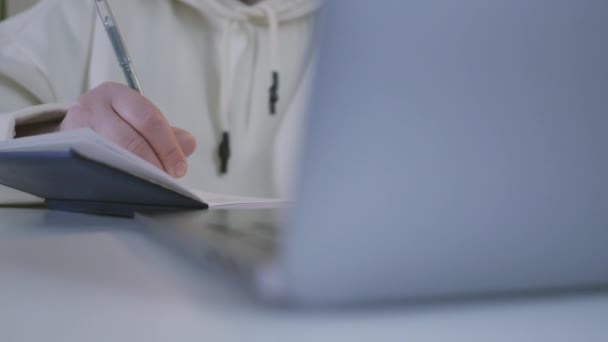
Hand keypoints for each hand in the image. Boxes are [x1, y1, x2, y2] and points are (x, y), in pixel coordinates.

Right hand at [60, 82, 195, 177]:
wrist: (71, 133)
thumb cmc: (114, 126)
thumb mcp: (139, 121)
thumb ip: (167, 133)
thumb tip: (188, 144)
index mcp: (118, 94)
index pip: (149, 119)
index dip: (168, 146)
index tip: (179, 168)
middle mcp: (93, 104)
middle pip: (130, 138)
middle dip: (153, 163)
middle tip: (168, 179)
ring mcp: (75, 126)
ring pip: (111, 154)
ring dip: (135, 173)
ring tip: (151, 186)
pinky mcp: (65, 147)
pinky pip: (93, 166)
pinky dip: (113, 178)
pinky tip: (127, 188)